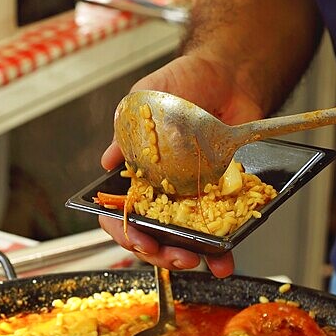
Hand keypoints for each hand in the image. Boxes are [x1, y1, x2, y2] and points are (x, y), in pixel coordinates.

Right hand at [99, 55, 263, 276]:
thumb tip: (107, 162)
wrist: (228, 74)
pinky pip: (218, 232)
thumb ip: (125, 131)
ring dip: (188, 258)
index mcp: (136, 176)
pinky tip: (225, 260)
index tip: (139, 239)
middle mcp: (160, 194)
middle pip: (151, 236)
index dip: (124, 233)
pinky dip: (222, 251)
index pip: (120, 215)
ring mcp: (190, 200)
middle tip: (173, 255)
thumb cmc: (181, 84)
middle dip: (159, 253)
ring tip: (198, 261)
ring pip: (183, 242)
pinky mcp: (221, 199)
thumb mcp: (144, 99)